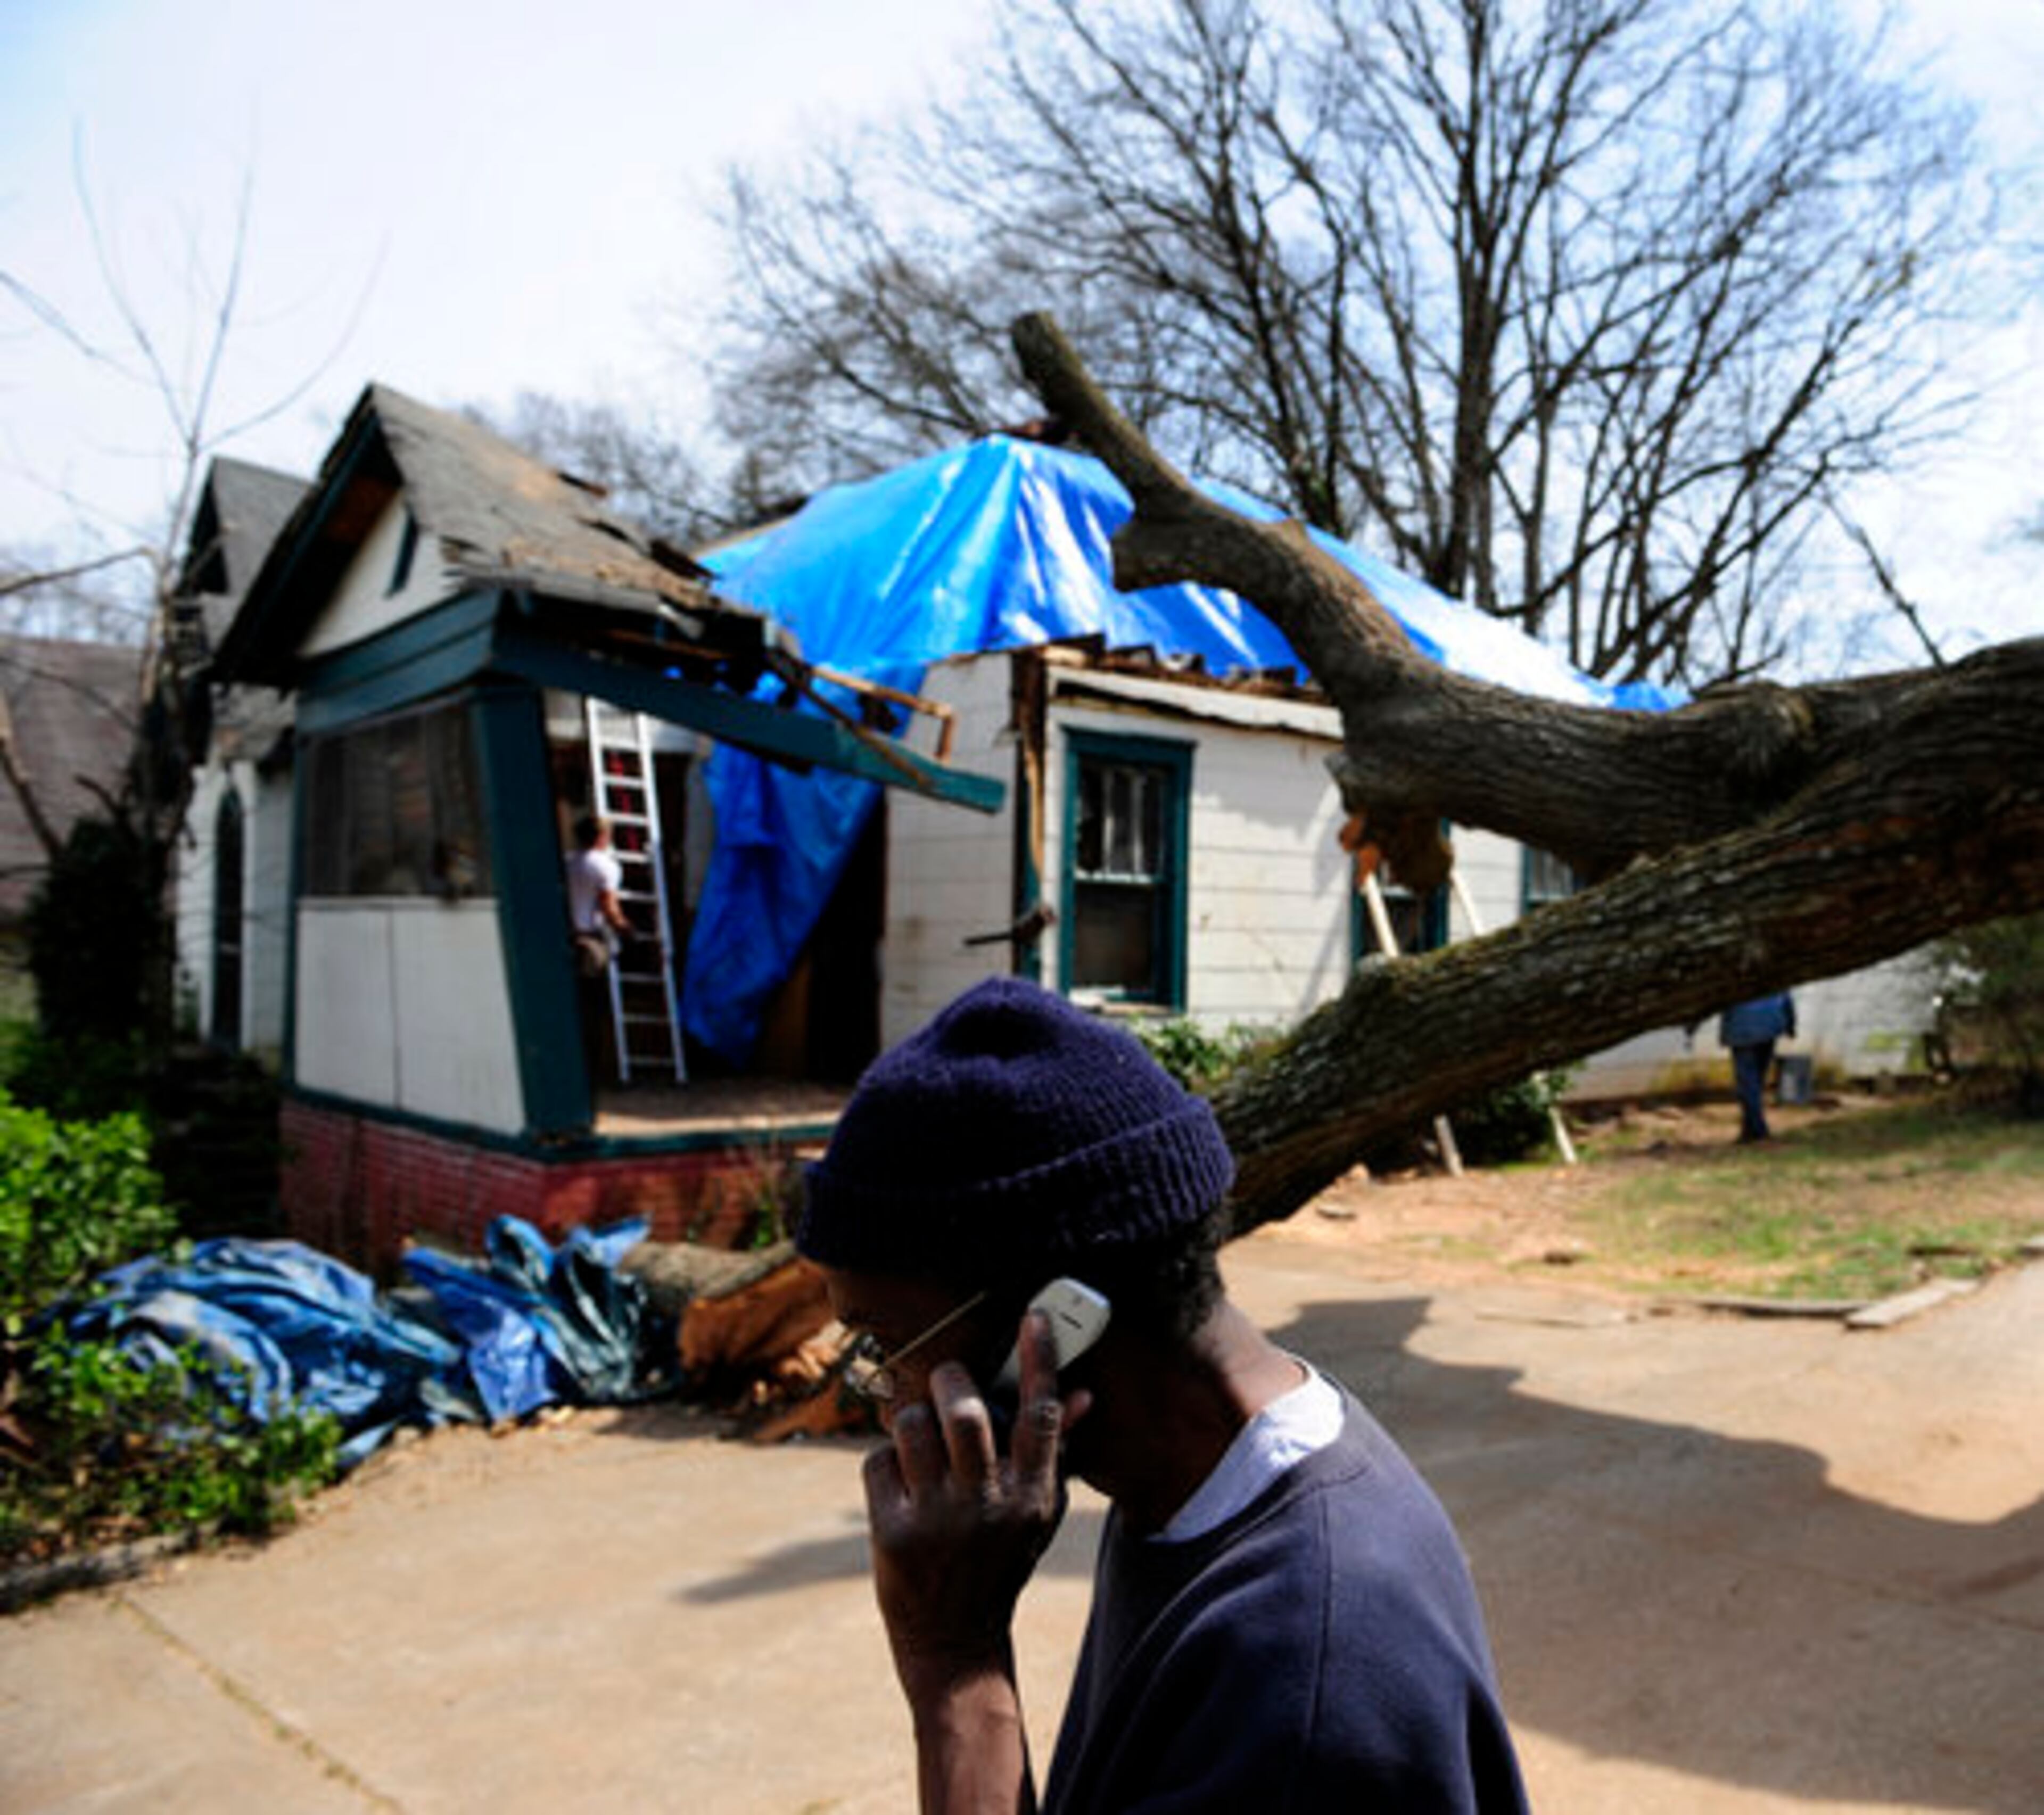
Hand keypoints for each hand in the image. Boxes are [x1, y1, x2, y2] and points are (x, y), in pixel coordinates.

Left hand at [861, 1308, 1083, 1703]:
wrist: (954, 1643)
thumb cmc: (998, 1562)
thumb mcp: (1036, 1514)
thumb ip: (1055, 1451)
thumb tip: (1083, 1392)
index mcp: (1032, 1495)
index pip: (1040, 1414)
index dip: (1040, 1358)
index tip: (1035, 1315)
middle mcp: (990, 1505)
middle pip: (964, 1409)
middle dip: (948, 1380)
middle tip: (945, 1380)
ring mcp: (940, 1521)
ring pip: (913, 1426)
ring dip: (911, 1421)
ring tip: (919, 1442)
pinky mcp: (894, 1533)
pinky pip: (877, 1461)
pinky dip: (883, 1465)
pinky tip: (898, 1490)